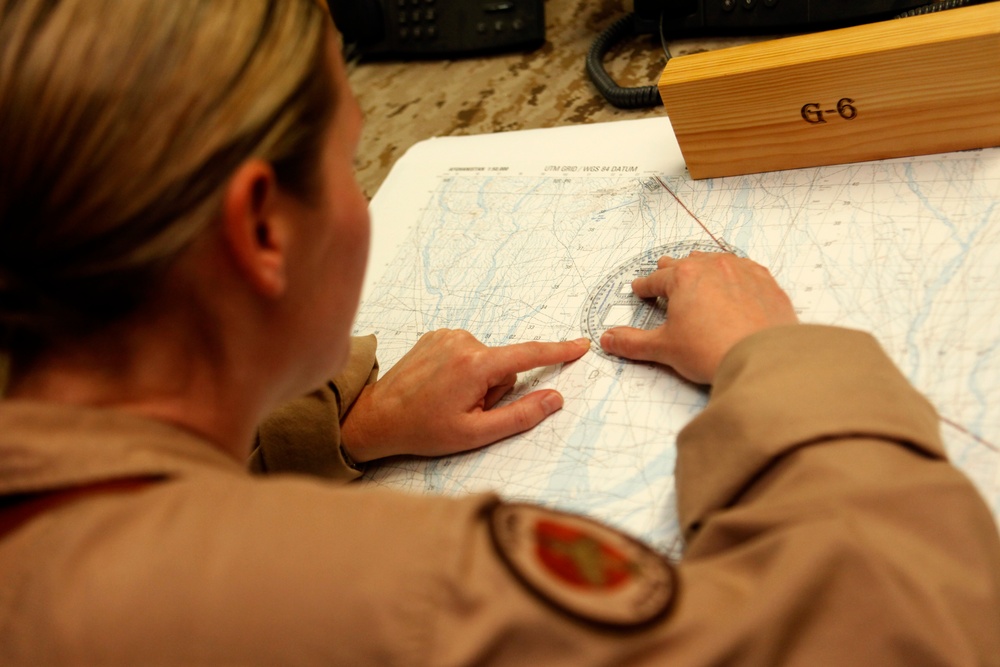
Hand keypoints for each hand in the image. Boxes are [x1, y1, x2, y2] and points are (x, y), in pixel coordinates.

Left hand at [341, 330, 590, 461]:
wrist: (377, 417)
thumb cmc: (423, 430)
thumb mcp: (476, 433)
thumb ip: (521, 415)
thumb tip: (555, 399)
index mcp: (475, 364)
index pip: (528, 355)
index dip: (558, 352)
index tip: (581, 345)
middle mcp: (463, 341)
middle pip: (505, 365)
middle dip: (495, 389)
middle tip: (466, 410)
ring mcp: (447, 335)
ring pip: (486, 360)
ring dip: (478, 381)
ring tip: (448, 400)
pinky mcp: (436, 335)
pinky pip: (468, 352)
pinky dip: (462, 370)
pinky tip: (440, 386)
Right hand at [600, 252, 797, 383]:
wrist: (763, 358)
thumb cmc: (712, 350)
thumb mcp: (665, 349)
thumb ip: (633, 342)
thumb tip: (608, 340)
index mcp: (683, 277)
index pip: (655, 280)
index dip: (644, 286)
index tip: (640, 289)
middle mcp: (712, 266)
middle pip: (685, 263)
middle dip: (671, 271)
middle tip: (663, 274)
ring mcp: (741, 271)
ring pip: (716, 261)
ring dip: (703, 267)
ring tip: (698, 272)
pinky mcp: (766, 282)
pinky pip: (745, 269)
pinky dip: (734, 273)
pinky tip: (734, 281)